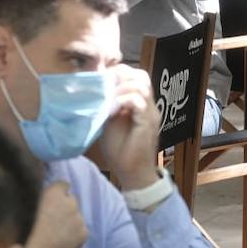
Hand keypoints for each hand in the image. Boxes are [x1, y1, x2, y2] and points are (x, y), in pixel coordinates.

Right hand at [19, 181, 87, 247]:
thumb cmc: (26, 232)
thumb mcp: (28, 207)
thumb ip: (42, 197)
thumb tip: (50, 194)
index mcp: (54, 193)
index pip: (63, 185)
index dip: (57, 193)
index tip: (52, 202)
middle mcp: (70, 202)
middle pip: (71, 200)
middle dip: (64, 207)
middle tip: (53, 220)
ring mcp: (79, 218)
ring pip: (76, 216)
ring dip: (70, 221)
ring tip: (56, 234)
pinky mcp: (83, 233)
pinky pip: (81, 230)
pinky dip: (74, 234)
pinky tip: (62, 241)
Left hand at [91, 66, 160, 190]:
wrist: (133, 173)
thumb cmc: (120, 151)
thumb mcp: (110, 122)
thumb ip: (108, 105)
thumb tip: (96, 89)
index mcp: (141, 104)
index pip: (136, 76)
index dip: (119, 73)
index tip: (101, 80)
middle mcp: (149, 105)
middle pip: (141, 76)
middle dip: (121, 76)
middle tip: (105, 86)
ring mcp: (150, 113)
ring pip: (140, 85)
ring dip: (120, 89)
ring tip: (107, 99)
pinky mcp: (148, 122)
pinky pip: (138, 101)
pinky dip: (122, 101)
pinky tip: (111, 110)